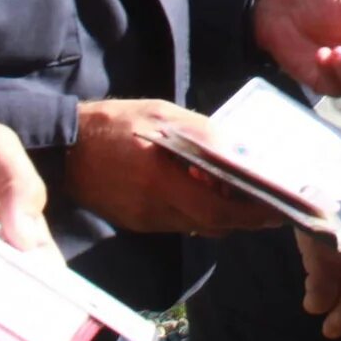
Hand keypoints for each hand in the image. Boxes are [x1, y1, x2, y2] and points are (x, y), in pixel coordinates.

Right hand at [66, 100, 285, 234]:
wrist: (62, 149)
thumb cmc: (113, 123)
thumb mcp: (161, 114)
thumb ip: (201, 133)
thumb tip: (239, 152)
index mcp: (160, 178)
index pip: (216, 209)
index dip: (250, 214)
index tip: (277, 210)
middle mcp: (154, 207)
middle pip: (213, 224)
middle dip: (246, 219)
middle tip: (271, 208)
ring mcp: (144, 220)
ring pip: (199, 227)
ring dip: (225, 217)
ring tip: (245, 200)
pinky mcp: (137, 224)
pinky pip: (180, 224)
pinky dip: (201, 214)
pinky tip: (208, 196)